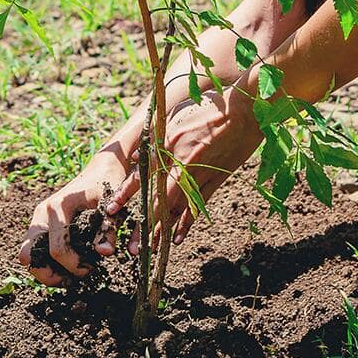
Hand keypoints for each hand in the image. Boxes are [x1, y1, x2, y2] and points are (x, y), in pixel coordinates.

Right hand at [16, 148, 126, 286]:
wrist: (100, 169)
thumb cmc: (107, 186)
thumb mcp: (111, 206)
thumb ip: (108, 229)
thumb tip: (104, 253)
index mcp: (57, 207)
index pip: (57, 248)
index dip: (73, 266)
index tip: (91, 269)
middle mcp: (42, 212)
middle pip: (30, 254)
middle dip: (49, 274)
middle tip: (71, 280)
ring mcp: (39, 217)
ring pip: (27, 253)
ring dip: (44, 270)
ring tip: (66, 278)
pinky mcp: (41, 222)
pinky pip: (33, 248)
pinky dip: (44, 262)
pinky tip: (65, 268)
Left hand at [108, 85, 260, 251]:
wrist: (246, 111)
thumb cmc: (209, 108)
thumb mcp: (175, 116)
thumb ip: (155, 137)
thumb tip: (137, 156)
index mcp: (168, 145)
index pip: (141, 175)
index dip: (125, 194)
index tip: (111, 209)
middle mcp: (181, 164)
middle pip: (158, 201)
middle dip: (144, 226)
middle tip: (132, 247)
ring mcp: (200, 175)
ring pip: (177, 209)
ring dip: (163, 231)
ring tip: (151, 249)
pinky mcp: (216, 180)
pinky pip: (198, 207)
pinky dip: (187, 223)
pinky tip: (178, 239)